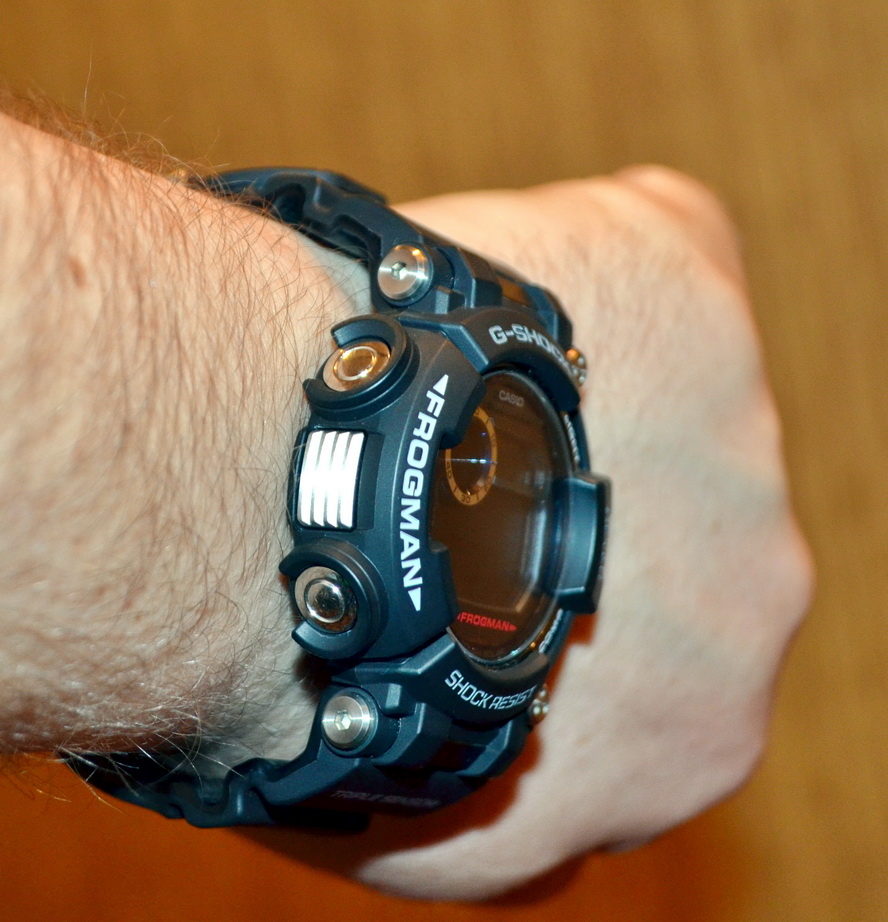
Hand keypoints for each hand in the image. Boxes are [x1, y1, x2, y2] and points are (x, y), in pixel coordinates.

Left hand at [246, 167, 812, 899]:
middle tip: (456, 475)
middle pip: (676, 529)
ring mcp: (732, 419)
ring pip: (660, 394)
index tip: (490, 573)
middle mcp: (756, 578)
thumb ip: (530, 829)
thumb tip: (549, 829)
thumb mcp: (447, 835)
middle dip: (573, 500)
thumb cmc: (338, 683)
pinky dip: (592, 257)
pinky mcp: (687, 276)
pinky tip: (494, 284)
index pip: (659, 671)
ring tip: (447, 392)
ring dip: (564, 390)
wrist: (295, 511)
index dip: (564, 613)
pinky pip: (668, 247)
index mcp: (702, 730)